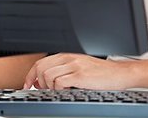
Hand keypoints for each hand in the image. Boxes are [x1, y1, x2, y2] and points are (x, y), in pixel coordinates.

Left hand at [23, 53, 138, 89]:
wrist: (119, 74)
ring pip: (48, 74)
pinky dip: (58, 89)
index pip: (41, 61)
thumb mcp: (80, 68)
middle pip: (41, 67)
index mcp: (68, 55)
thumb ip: (62, 71)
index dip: (30, 74)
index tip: (28, 85)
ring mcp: (75, 65)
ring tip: (56, 92)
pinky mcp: (81, 75)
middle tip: (44, 91)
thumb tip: (42, 81)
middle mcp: (70, 57)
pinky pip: (59, 81)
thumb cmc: (102, 74)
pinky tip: (66, 91)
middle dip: (38, 82)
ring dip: (48, 87)